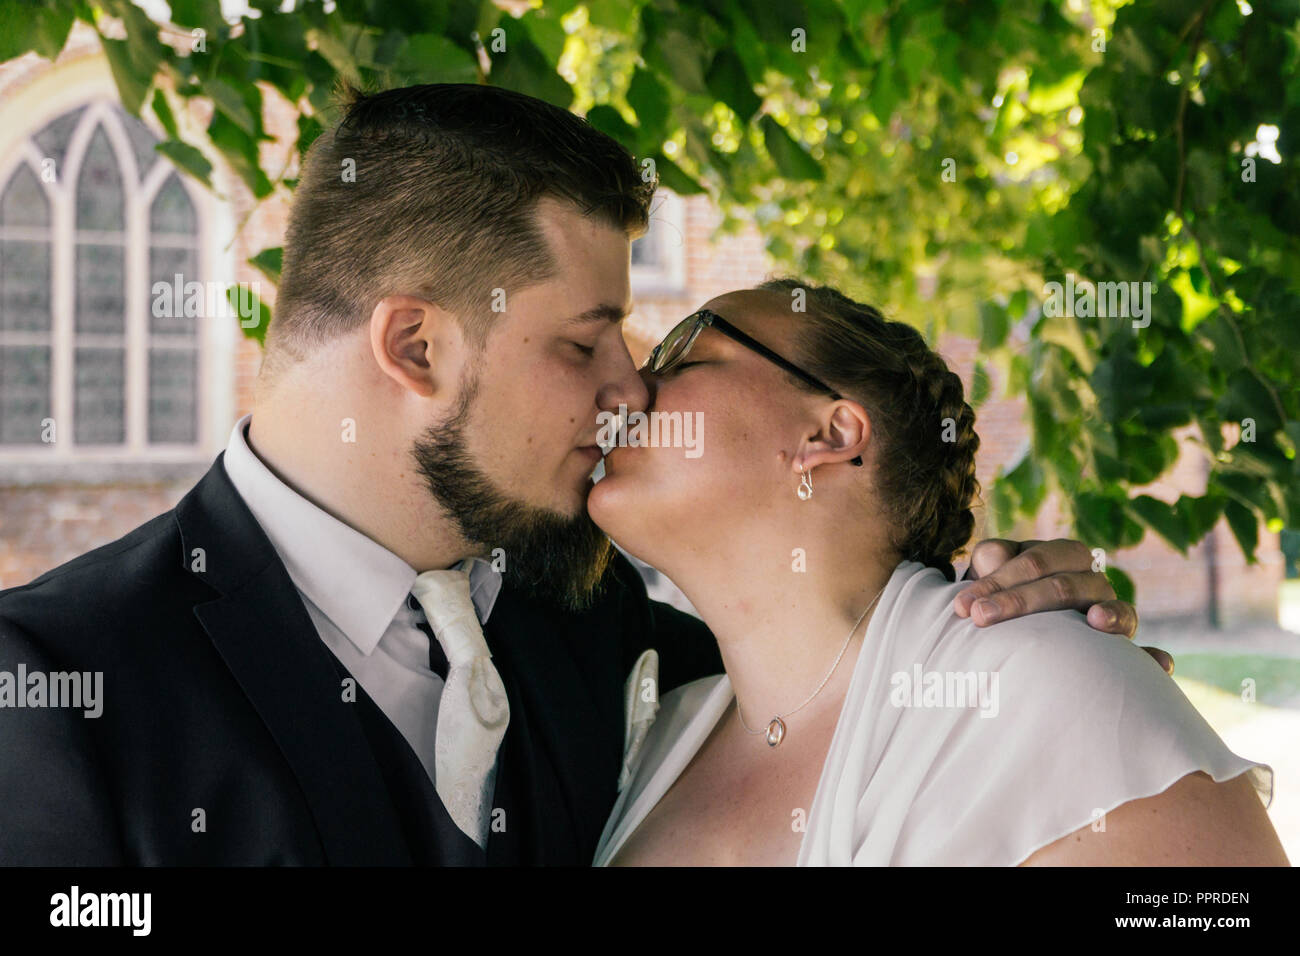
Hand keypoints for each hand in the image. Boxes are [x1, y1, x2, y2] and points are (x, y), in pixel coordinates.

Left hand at [953, 538, 1173, 675]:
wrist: (1014, 631)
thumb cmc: (998, 598)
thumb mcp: (987, 579)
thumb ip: (989, 565)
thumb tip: (993, 555)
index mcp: (1061, 557)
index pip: (1034, 562)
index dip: (997, 582)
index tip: (962, 607)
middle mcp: (1091, 581)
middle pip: (1066, 585)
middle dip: (1020, 601)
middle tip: (979, 619)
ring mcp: (1111, 613)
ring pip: (1113, 610)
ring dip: (1108, 615)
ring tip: (1096, 621)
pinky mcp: (1124, 649)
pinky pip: (1144, 653)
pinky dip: (1154, 657)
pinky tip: (1161, 664)